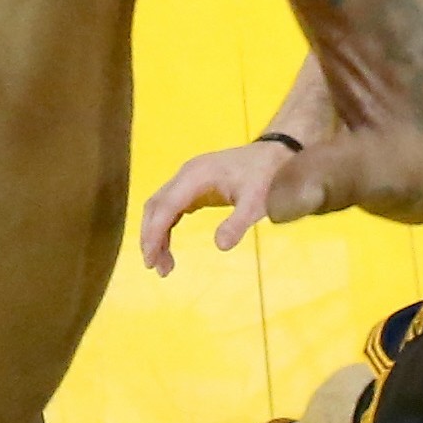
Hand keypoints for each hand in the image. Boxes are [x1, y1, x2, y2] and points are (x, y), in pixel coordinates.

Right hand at [135, 140, 295, 270]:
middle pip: (155, 207)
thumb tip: (219, 246)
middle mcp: (185, 175)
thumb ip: (237, 223)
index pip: (165, 207)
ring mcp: (187, 178)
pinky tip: (169, 246)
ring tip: (164, 265)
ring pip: (160, 208)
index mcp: (195, 176)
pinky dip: (166, 228)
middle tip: (155, 268)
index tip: (150, 260)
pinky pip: (171, 207)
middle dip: (150, 238)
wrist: (272, 154)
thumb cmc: (264, 177)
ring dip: (156, 235)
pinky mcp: (192, 185)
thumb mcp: (256, 203)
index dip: (154, 234)